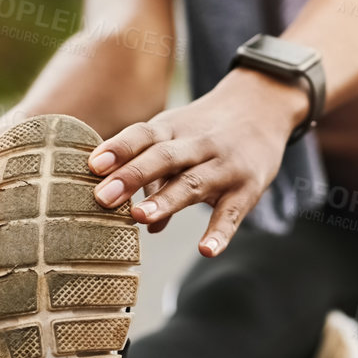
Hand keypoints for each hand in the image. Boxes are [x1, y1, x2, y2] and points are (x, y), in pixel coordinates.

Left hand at [89, 68, 307, 255]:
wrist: (263, 106)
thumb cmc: (208, 130)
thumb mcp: (179, 141)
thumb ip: (157, 181)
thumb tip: (144, 228)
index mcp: (173, 129)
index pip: (144, 134)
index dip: (119, 148)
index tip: (93, 165)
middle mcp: (198, 144)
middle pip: (164, 157)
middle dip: (132, 176)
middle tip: (103, 197)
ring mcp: (224, 166)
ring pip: (193, 183)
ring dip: (166, 200)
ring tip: (140, 217)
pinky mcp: (248, 188)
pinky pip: (232, 213)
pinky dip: (220, 232)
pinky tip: (206, 250)